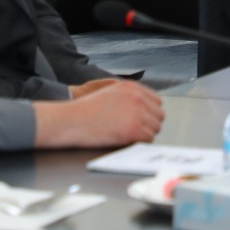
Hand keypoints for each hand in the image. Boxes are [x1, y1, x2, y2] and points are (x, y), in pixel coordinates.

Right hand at [35, 80, 163, 148]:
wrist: (71, 120)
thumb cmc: (85, 110)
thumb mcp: (109, 93)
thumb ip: (129, 97)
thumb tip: (146, 109)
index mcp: (132, 87)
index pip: (156, 101)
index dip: (149, 113)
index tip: (142, 121)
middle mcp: (137, 97)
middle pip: (158, 115)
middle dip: (149, 124)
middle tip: (135, 130)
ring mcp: (137, 113)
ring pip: (155, 127)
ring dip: (145, 133)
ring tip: (128, 135)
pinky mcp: (134, 128)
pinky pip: (148, 138)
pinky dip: (140, 142)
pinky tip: (128, 140)